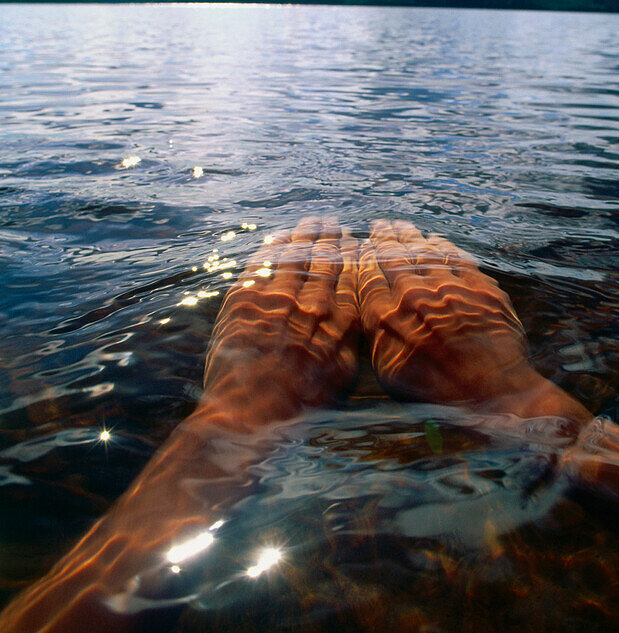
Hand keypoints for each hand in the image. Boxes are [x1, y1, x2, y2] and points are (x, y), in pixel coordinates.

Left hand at [202, 217, 358, 422]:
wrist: (251, 410)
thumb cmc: (299, 402)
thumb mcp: (340, 375)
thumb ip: (350, 340)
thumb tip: (358, 316)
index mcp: (338, 321)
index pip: (349, 278)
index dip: (352, 257)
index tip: (353, 243)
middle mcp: (312, 302)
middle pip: (324, 260)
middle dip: (330, 238)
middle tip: (332, 223)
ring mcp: (278, 296)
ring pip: (295, 255)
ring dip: (304, 235)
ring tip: (312, 222)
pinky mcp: (246, 297)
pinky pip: (263, 262)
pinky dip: (274, 246)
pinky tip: (279, 237)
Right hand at [358, 220, 589, 429]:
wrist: (490, 389)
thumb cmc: (436, 390)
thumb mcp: (390, 372)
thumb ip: (377, 335)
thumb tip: (372, 309)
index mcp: (387, 316)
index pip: (369, 278)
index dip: (365, 259)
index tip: (363, 247)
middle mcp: (414, 295)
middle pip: (394, 258)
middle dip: (385, 238)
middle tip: (380, 224)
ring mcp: (448, 287)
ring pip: (424, 252)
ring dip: (411, 236)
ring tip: (402, 225)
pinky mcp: (478, 287)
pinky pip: (456, 259)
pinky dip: (444, 247)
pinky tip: (437, 240)